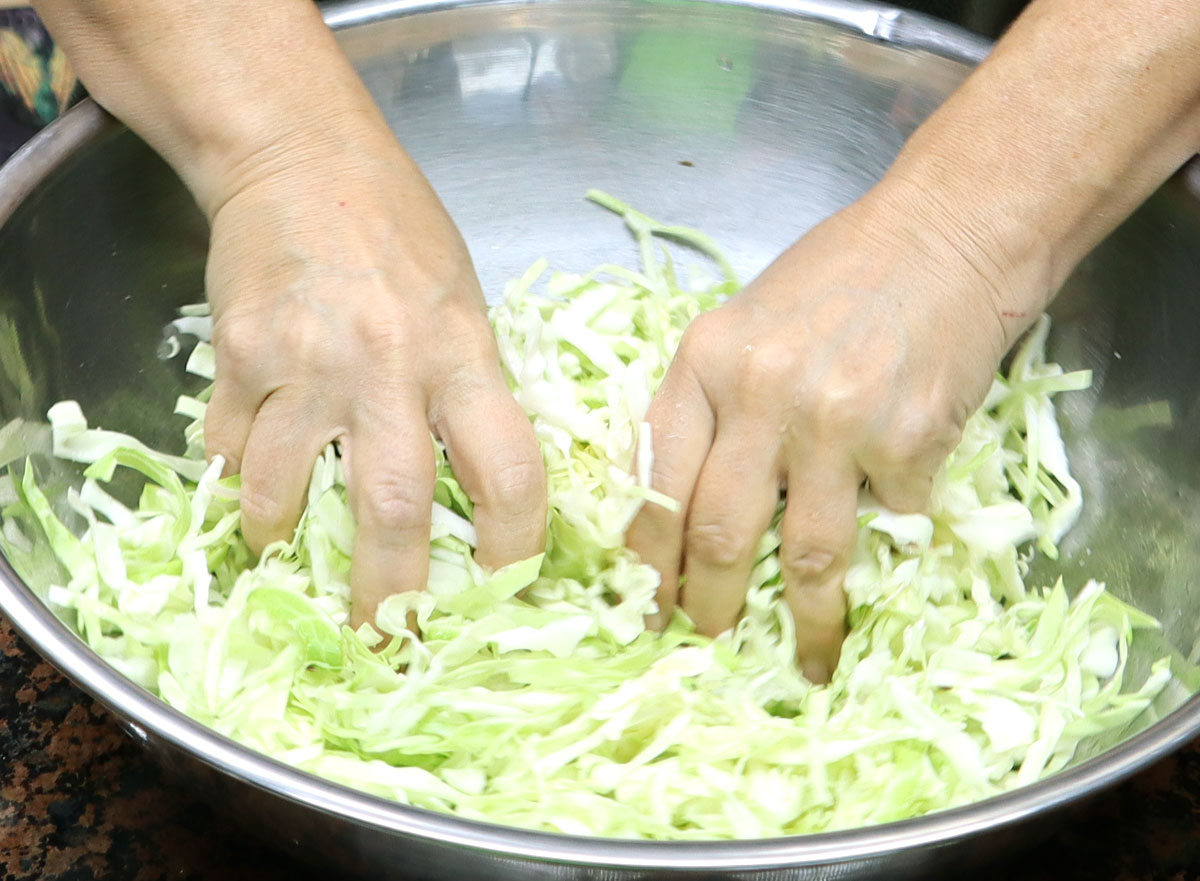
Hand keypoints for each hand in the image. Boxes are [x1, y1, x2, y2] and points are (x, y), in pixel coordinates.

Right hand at [202, 135, 545, 627]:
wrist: (302, 158)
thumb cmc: (399, 232)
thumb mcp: (466, 304)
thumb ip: (472, 389)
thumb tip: (483, 488)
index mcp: (464, 353)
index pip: (508, 472)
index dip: (513, 548)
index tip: (504, 587)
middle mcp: (389, 366)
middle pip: (394, 511)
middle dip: (388, 597)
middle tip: (385, 643)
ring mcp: (306, 363)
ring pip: (284, 491)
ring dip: (283, 543)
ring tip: (287, 562)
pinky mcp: (239, 356)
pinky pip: (229, 447)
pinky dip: (236, 481)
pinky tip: (246, 485)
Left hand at [627, 189, 1013, 681]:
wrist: (945, 235)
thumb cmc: (837, 277)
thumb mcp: (741, 328)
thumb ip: (707, 408)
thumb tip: (677, 509)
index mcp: (703, 363)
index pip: (657, 487)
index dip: (650, 563)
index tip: (652, 606)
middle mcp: (761, 395)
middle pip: (718, 533)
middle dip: (710, 606)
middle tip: (709, 641)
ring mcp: (837, 422)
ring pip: (806, 553)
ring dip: (804, 620)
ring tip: (801, 658)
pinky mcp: (909, 442)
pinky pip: (888, 523)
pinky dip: (885, 542)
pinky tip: (886, 546)